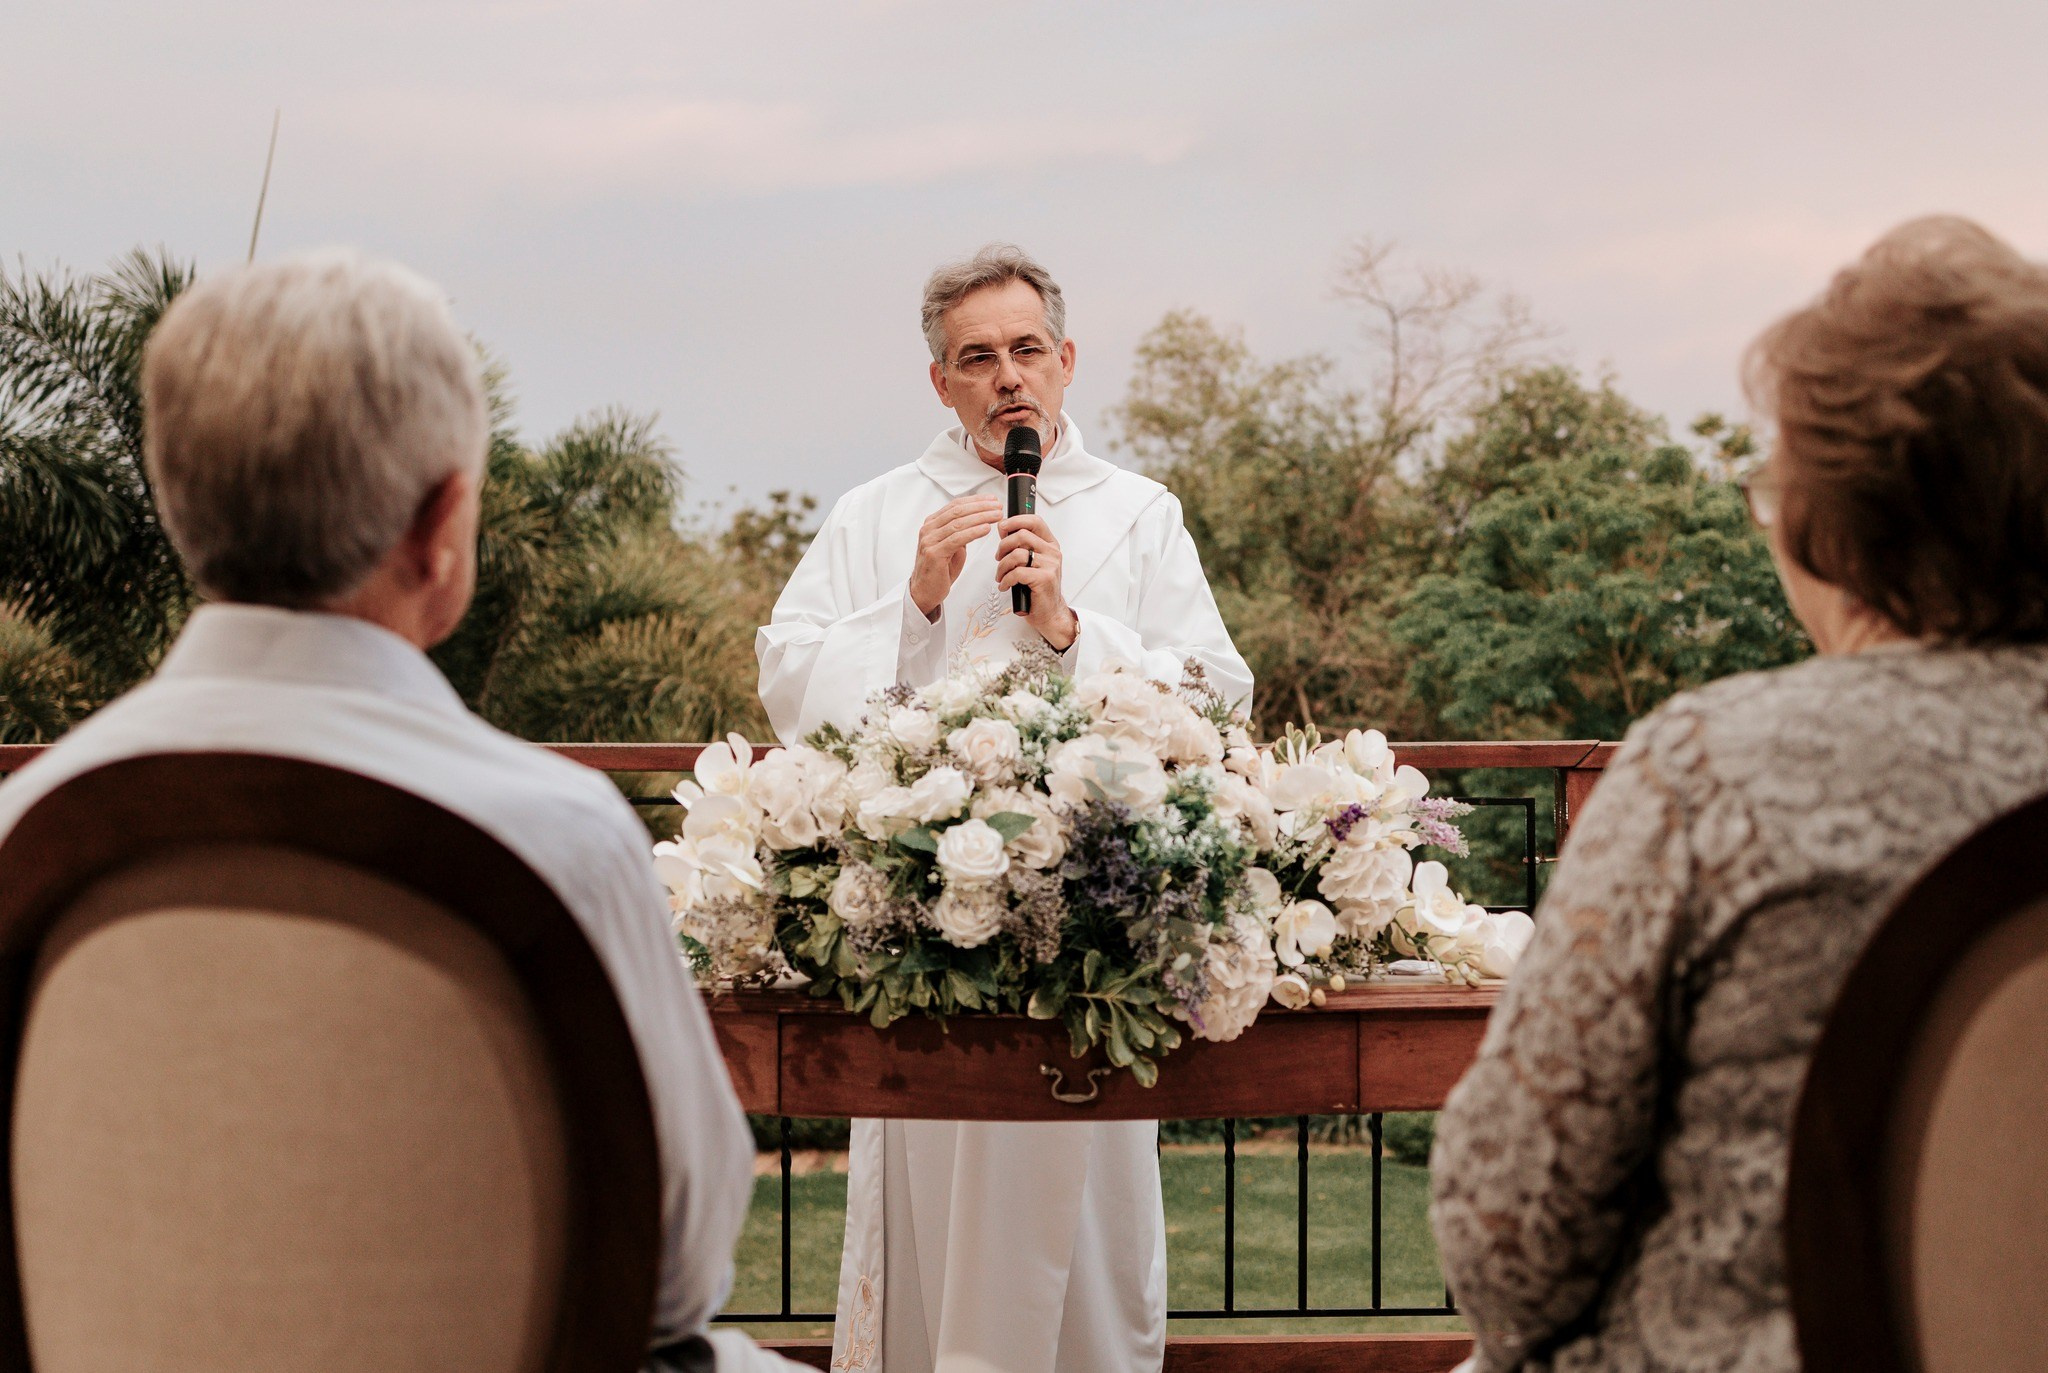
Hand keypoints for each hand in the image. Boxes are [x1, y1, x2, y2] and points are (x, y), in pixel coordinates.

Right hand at [910, 496, 1002, 617]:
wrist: (925, 591)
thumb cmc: (939, 570)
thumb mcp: (952, 546)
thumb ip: (961, 532)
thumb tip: (979, 520)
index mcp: (932, 524)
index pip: (956, 505)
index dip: (976, 500)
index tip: (992, 499)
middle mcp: (929, 529)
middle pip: (958, 511)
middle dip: (981, 506)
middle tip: (997, 506)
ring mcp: (929, 541)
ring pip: (958, 523)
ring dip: (981, 517)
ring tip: (996, 516)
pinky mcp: (934, 554)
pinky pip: (957, 539)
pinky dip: (973, 532)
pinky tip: (985, 529)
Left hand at [997, 514, 1078, 650]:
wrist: (1049, 612)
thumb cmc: (1037, 588)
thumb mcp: (1031, 562)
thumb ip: (1021, 546)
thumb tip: (1003, 529)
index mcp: (1049, 545)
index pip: (1034, 521)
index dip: (1015, 520)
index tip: (1002, 527)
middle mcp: (1052, 553)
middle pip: (1021, 535)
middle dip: (1003, 546)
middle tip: (998, 558)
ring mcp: (1050, 565)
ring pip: (1017, 554)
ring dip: (1002, 566)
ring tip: (1001, 575)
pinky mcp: (1044, 579)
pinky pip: (1017, 572)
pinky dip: (1006, 579)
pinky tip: (1005, 585)